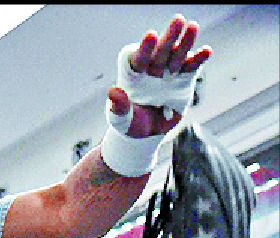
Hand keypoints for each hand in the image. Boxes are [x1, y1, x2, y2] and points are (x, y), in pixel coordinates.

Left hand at [108, 15, 211, 137]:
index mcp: (132, 74)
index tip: (151, 36)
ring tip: (193, 27)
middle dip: (169, 36)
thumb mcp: (121, 120)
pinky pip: (192, 67)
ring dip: (185, 41)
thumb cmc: (130, 124)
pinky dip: (199, 58)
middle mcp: (151, 69)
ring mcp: (168, 72)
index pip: (138, 57)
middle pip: (160, 50)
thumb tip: (113, 92)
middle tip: (178, 20)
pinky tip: (206, 51)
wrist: (147, 134)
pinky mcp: (183, 79)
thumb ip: (119, 107)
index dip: (144, 48)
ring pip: (177, 54)